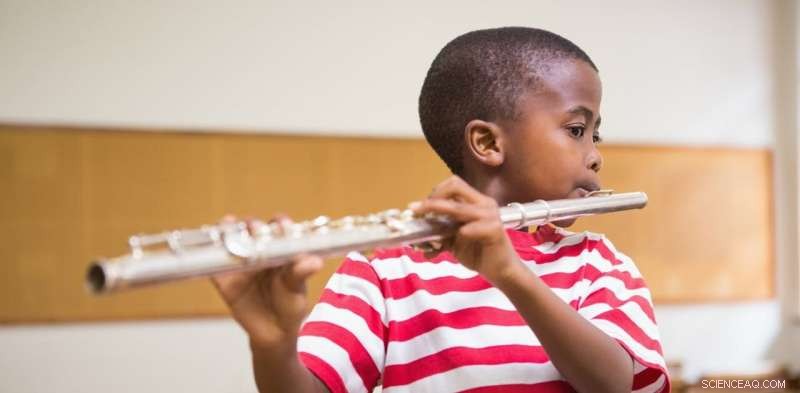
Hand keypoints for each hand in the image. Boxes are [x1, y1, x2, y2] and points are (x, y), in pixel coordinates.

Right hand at [211, 215, 323, 348]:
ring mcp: (240, 261)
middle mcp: (258, 249)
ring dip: (228, 229)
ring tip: (229, 225)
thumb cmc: (290, 303)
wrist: (273, 331)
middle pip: (252, 229)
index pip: (278, 227)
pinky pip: (214, 264)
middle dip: (252, 224)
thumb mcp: (296, 289)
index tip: (282, 225)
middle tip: (254, 227)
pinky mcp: (224, 278)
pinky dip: (210, 254)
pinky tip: (211, 248)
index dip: (279, 223)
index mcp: (280, 248)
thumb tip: (316, 262)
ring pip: (231, 240)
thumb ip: (301, 273)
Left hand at [410, 176, 521, 283]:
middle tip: (418, 212)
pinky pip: (466, 230)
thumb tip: (416, 234)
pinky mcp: (493, 230)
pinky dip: (452, 237)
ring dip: (437, 214)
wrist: (501, 271)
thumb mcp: (455, 240)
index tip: (420, 207)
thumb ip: (440, 232)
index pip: (453, 184)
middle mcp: (484, 203)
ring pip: (457, 207)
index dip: (435, 192)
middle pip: (454, 186)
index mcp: (477, 202)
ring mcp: (490, 215)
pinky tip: (442, 249)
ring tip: (423, 228)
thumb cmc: (479, 253)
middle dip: (432, 199)